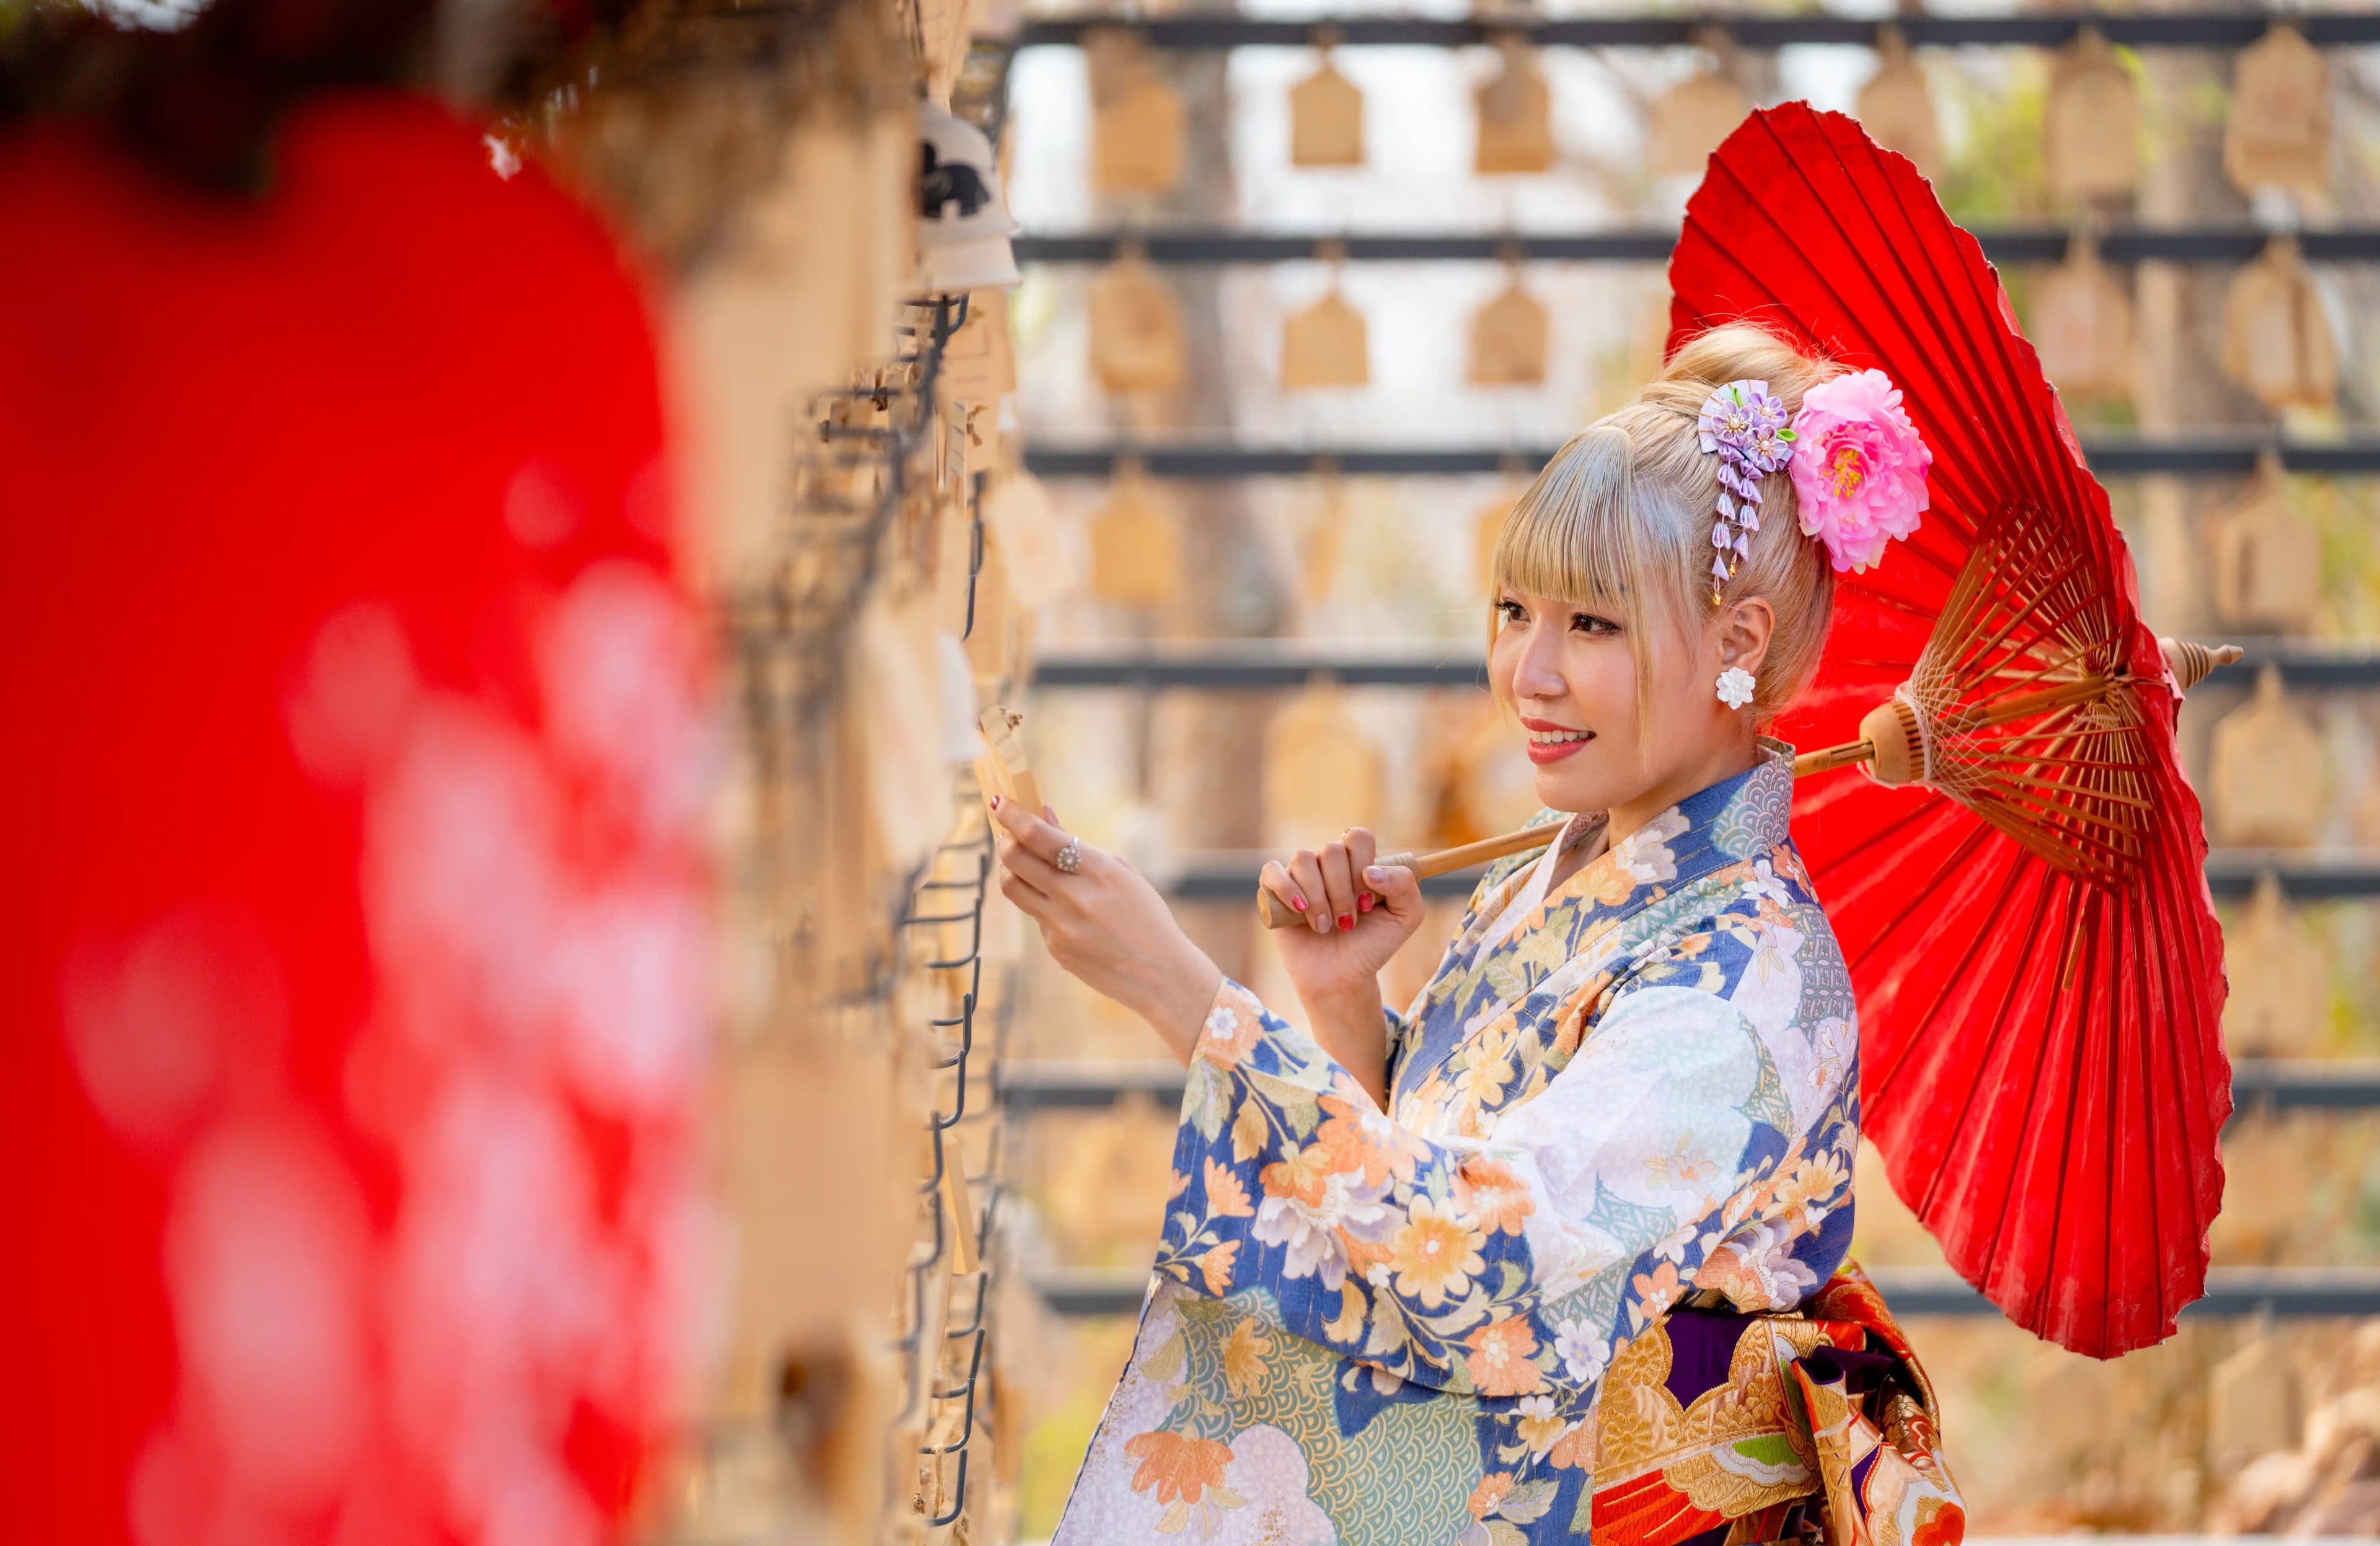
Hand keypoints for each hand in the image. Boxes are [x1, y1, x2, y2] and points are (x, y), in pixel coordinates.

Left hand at [993, 799, 1221, 1060]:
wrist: (1160, 974)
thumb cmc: (1145, 917)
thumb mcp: (1120, 873)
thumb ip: (1078, 846)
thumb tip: (1043, 815)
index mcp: (1098, 870)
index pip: (1039, 836)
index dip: (1013, 815)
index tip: (999, 802)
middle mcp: (1075, 897)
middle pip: (1015, 860)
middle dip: (1004, 841)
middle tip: (1006, 835)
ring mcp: (1061, 926)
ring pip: (1014, 888)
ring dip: (1010, 870)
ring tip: (1021, 865)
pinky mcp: (1055, 948)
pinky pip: (1036, 917)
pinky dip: (1042, 905)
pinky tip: (1066, 910)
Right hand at [1258, 827, 1425, 1012]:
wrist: (1342, 977)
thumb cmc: (1372, 945)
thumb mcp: (1406, 917)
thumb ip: (1404, 884)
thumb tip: (1370, 870)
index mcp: (1357, 862)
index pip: (1358, 837)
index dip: (1362, 866)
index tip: (1368, 904)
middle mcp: (1328, 864)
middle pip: (1332, 850)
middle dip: (1342, 891)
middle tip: (1348, 922)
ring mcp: (1300, 876)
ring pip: (1304, 859)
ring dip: (1318, 897)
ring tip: (1325, 927)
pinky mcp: (1274, 892)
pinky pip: (1272, 871)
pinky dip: (1286, 888)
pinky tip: (1299, 910)